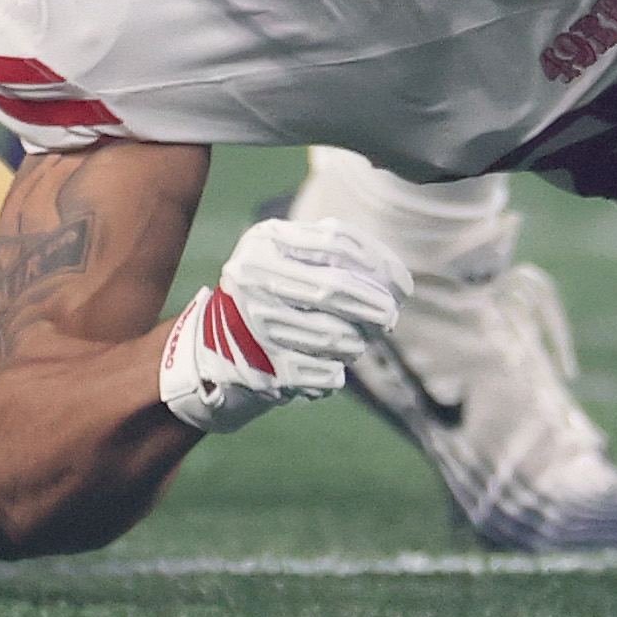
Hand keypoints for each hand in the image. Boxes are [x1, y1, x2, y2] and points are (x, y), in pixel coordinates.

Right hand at [153, 215, 406, 431]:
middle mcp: (252, 278)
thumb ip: (340, 256)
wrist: (214, 351)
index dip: (377, 265)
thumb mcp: (291, 258)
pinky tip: (328, 366)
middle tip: (389, 317)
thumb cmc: (272, 295)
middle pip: (333, 290)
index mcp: (264, 243)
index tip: (401, 287)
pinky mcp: (262, 368)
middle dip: (373, 306)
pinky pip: (324, 373)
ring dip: (356, 342)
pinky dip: (334, 371)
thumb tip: (399, 282)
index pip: (336, 245)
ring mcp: (254, 324)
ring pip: (333, 336)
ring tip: (355, 342)